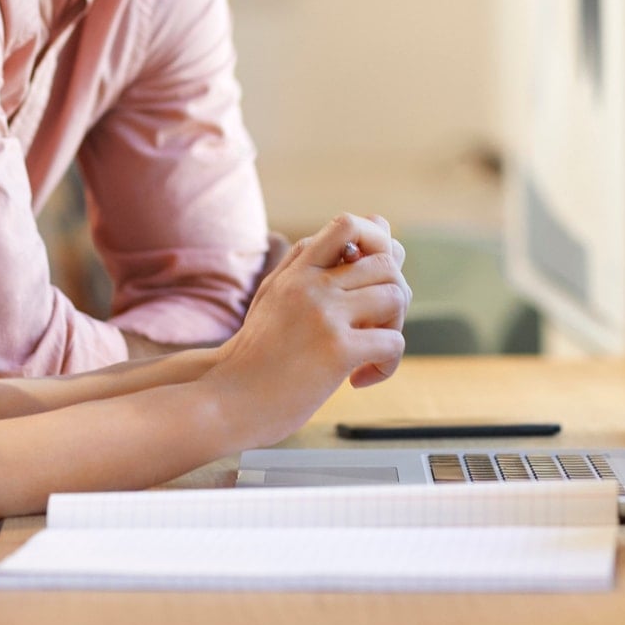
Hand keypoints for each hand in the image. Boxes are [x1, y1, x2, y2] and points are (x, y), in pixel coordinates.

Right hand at [245, 222, 409, 388]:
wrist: (229, 399)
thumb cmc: (256, 353)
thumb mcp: (275, 296)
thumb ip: (311, 264)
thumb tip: (365, 232)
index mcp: (297, 271)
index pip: (347, 224)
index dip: (376, 244)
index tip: (370, 283)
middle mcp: (311, 284)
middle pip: (385, 262)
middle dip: (394, 293)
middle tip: (376, 327)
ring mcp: (324, 314)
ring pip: (396, 296)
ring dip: (394, 328)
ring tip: (370, 353)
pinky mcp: (337, 349)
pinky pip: (393, 342)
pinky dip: (387, 364)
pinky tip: (358, 379)